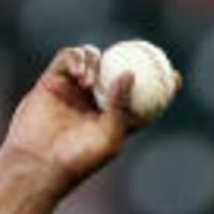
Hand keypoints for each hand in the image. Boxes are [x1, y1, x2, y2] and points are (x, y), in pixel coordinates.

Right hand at [0, 45, 174, 190]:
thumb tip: (129, 74)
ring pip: (93, 60)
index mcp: (114, 118)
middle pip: (117, 71)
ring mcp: (73, 89)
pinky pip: (68, 58)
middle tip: (147, 51)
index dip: (160, 87)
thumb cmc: (78, 158)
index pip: (142, 98)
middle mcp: (95, 101)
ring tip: (90, 80)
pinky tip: (80, 74)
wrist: (38, 162)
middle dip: (133, 58)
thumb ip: (121, 106)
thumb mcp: (109, 136)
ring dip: (96, 61)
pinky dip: (76, 59)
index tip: (175, 77)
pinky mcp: (52, 81)